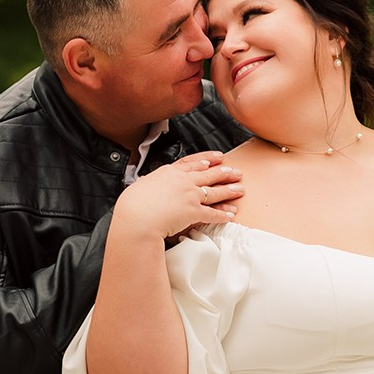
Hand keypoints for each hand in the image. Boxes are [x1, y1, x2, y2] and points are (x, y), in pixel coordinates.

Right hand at [114, 153, 242, 240]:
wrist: (137, 216)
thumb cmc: (134, 204)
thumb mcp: (141, 186)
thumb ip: (151, 184)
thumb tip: (148, 185)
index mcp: (169, 172)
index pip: (192, 163)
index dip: (206, 159)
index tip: (217, 157)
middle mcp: (182, 181)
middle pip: (208, 174)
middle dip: (224, 173)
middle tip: (235, 172)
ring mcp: (189, 195)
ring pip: (214, 191)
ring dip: (229, 191)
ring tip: (240, 190)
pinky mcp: (193, 211)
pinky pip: (212, 213)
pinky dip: (223, 215)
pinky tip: (230, 214)